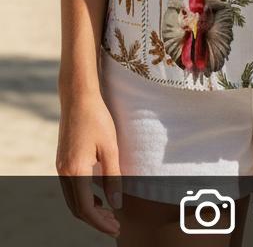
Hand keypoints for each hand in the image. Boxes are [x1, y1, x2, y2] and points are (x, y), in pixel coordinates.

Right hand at [55, 89, 120, 237]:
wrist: (78, 100)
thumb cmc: (98, 119)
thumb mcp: (110, 147)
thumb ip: (113, 175)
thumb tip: (116, 203)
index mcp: (75, 171)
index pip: (86, 208)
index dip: (101, 222)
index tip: (116, 227)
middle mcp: (64, 173)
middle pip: (77, 208)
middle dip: (96, 220)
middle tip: (116, 226)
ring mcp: (60, 168)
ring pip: (73, 200)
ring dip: (90, 210)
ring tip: (110, 215)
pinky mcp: (62, 163)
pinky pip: (71, 189)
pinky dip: (84, 198)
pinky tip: (100, 197)